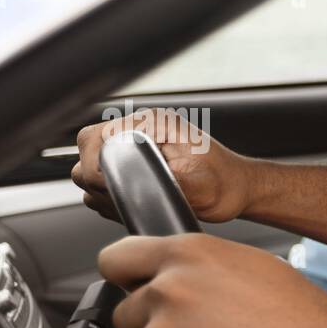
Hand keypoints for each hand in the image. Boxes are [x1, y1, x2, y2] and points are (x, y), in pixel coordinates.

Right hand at [72, 107, 261, 223]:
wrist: (240, 189)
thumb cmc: (226, 184)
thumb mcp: (197, 185)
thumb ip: (161, 178)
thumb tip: (130, 180)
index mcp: (152, 124)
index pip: (95, 137)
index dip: (94, 167)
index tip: (110, 188)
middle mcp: (140, 130)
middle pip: (86, 148)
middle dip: (95, 178)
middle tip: (120, 197)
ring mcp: (137, 146)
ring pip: (91, 165)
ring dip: (102, 188)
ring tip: (130, 201)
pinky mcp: (137, 163)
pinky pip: (105, 178)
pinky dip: (110, 194)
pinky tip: (132, 203)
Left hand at [98, 232, 326, 327]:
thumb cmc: (303, 318)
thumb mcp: (249, 265)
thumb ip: (197, 266)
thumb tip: (171, 275)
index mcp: (187, 255)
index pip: (115, 260)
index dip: (128, 277)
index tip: (136, 289)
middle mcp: (168, 293)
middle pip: (127, 312)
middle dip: (155, 324)